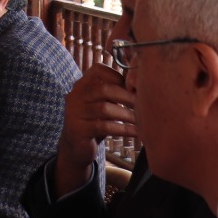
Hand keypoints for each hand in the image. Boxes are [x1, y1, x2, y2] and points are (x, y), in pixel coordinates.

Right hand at [54, 62, 135, 194]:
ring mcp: (74, 113)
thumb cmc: (95, 122)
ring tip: (141, 120)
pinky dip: (124, 129)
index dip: (117, 76)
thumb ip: (113, 92)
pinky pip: (105, 127)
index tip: (132, 88)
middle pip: (103, 89)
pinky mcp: (79, 130)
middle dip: (127, 97)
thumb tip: (139, 82)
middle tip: (143, 105)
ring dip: (127, 115)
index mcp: (81, 86)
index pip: (97, 70)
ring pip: (104, 108)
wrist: (76, 147)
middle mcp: (75, 96)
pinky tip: (136, 132)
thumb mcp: (101, 103)